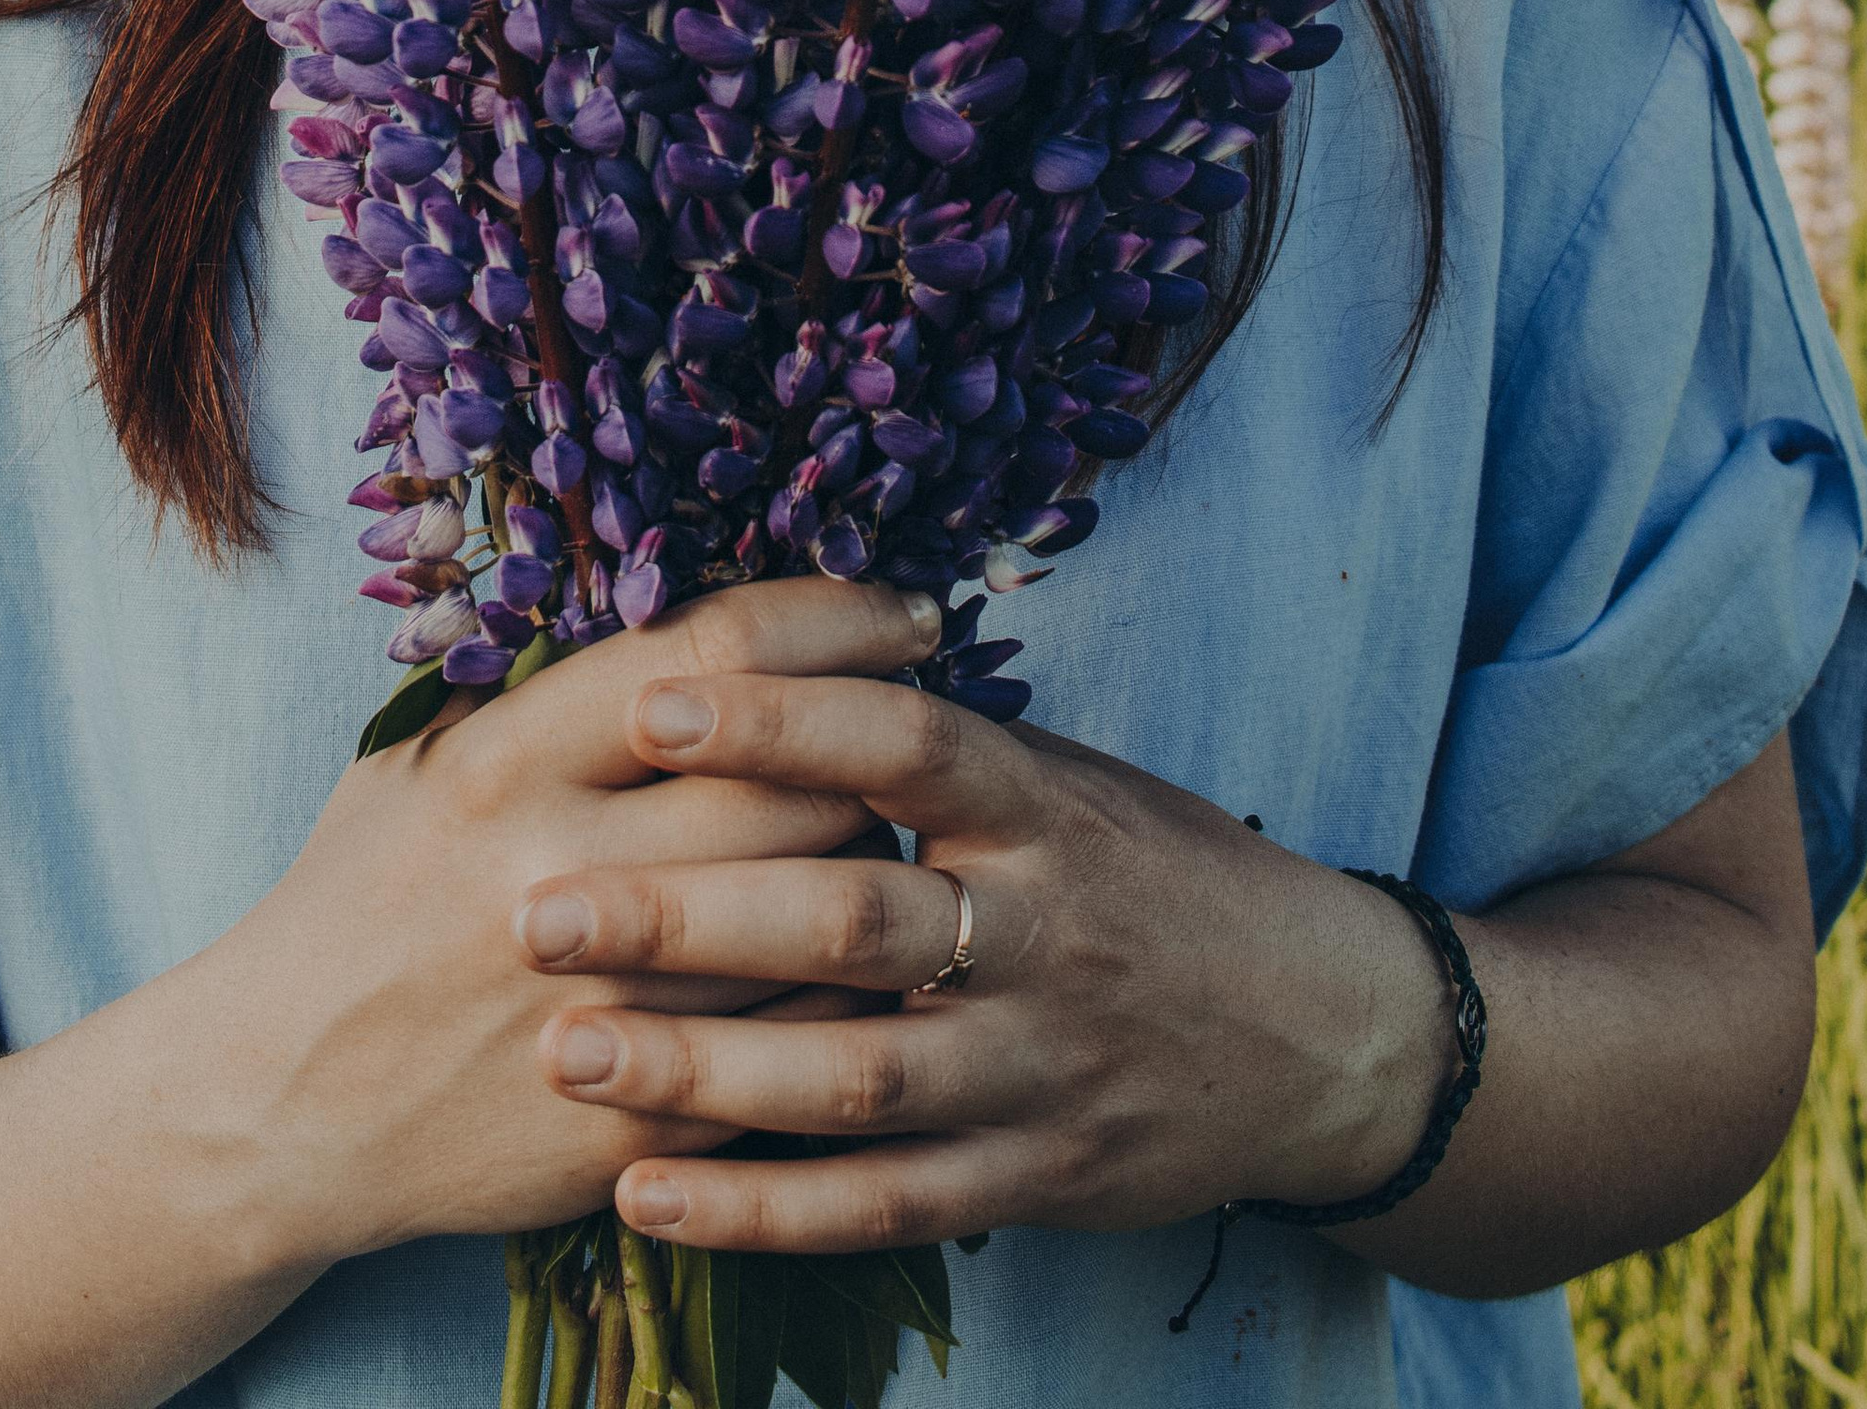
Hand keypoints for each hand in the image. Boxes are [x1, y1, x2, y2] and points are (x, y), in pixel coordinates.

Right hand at [217, 579, 939, 1262]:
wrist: (277, 1103)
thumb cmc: (362, 898)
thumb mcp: (422, 758)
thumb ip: (551, 688)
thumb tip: (706, 603)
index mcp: (506, 764)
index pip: (717, 654)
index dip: (839, 619)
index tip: (908, 614)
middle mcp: (558, 877)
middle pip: (799, 786)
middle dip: (877, 757)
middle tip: (913, 742)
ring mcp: (603, 1012)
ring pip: (821, 925)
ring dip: (879, 881)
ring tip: (896, 850)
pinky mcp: (634, 1126)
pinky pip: (799, 1054)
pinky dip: (848, 1005)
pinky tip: (858, 974)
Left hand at [512, 658, 1455, 1252]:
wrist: (1326, 1036)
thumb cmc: (1158, 874)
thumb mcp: (1072, 776)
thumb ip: (933, 744)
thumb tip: (757, 655)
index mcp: (1044, 807)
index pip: (902, 744)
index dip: (777, 719)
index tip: (643, 700)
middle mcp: (1045, 936)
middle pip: (853, 921)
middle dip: (688, 916)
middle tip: (540, 908)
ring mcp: (1040, 1070)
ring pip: (854, 1082)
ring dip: (700, 1071)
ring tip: (563, 1050)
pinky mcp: (1033, 1182)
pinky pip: (882, 1210)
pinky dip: (761, 1211)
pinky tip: (644, 1196)